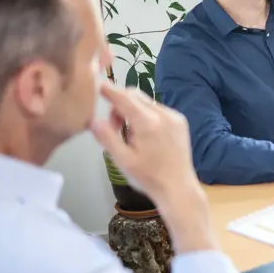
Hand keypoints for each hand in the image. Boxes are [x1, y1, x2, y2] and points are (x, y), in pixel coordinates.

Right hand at [91, 82, 213, 252]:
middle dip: (119, 105)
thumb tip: (92, 119)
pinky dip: (146, 115)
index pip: (123, 97)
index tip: (96, 84)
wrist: (178, 188)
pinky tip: (146, 136)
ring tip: (131, 136)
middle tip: (115, 128)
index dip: (108, 89)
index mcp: (148, 123)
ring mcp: (174, 116)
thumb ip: (107, 136)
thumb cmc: (148, 177)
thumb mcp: (122, 159)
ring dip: (133, 111)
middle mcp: (164, 114)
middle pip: (135, 95)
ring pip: (146, 102)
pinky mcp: (180, 121)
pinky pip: (158, 109)